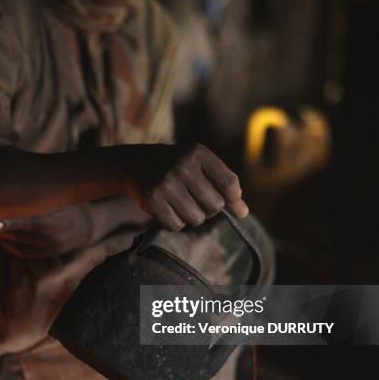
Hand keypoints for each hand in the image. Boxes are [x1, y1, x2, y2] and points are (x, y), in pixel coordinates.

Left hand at [0, 204, 91, 258]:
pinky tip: (4, 235)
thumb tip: (13, 189)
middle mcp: (51, 238)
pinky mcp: (46, 254)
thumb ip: (38, 198)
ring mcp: (49, 248)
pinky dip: (9, 244)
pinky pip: (21, 252)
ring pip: (16, 244)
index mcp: (53, 222)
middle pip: (17, 234)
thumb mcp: (59, 199)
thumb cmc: (70, 205)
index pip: (25, 223)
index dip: (6, 224)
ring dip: (2, 234)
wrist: (90, 225)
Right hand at [126, 143, 248, 230]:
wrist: (135, 163)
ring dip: (193, 217)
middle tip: (199, 202)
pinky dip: (175, 223)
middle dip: (210, 210)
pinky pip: (176, 225)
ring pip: (197, 219)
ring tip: (182, 205)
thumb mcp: (200, 166)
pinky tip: (168, 209)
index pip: (229, 183)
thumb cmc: (177, 167)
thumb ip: (223, 186)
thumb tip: (243, 213)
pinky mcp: (152, 199)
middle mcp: (183, 166)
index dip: (234, 199)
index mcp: (198, 153)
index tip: (231, 203)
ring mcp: (166, 183)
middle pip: (215, 205)